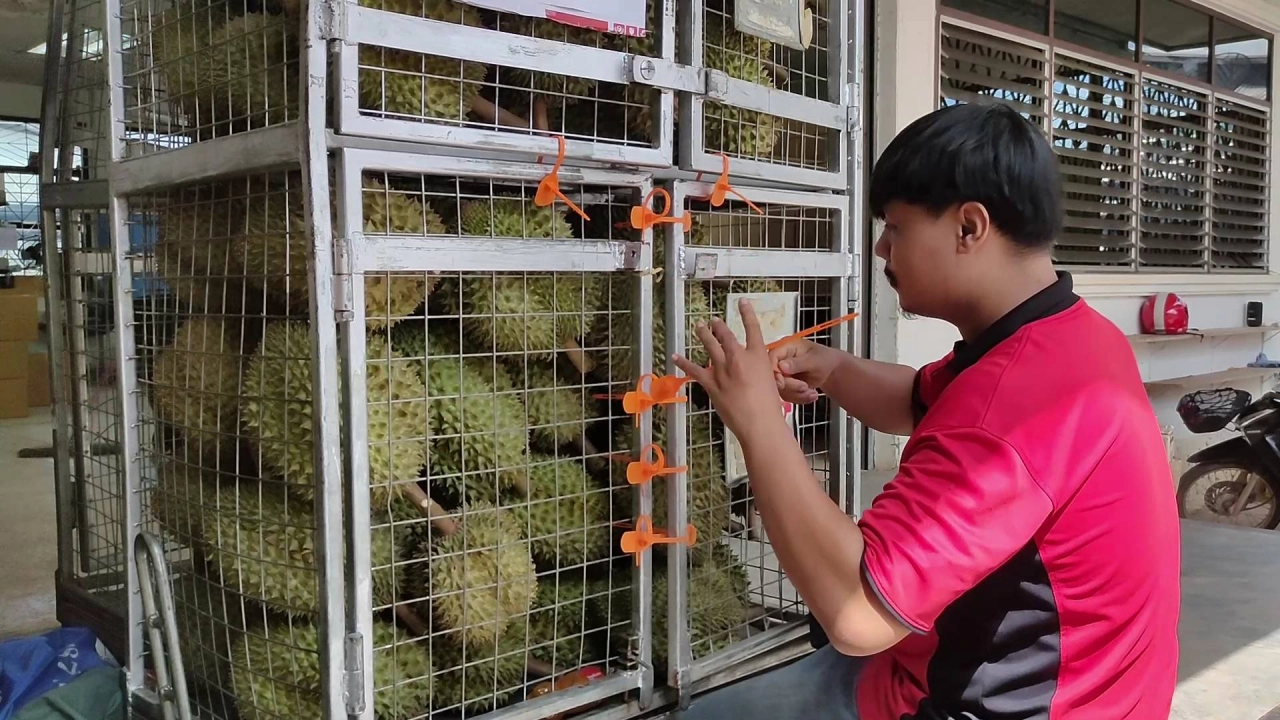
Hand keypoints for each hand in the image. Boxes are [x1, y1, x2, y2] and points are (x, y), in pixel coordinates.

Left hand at [673, 299, 788, 445]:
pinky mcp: (711, 383)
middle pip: (726, 335)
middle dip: (719, 326)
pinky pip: (694, 370)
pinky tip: (675, 356)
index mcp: (758, 356)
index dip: (747, 313)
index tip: (742, 302)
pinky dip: (683, 362)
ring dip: (704, 335)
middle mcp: (739, 358)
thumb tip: (752, 373)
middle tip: (714, 321)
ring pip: (710, 346)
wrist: (759, 421)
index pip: (753, 329)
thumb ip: (760, 373)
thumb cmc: (770, 406)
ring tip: (699, 326)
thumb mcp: (772, 382)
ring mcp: (723, 370)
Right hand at [769, 340, 836, 404]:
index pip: (770, 359)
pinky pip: (786, 395)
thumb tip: (781, 366)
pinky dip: (799, 397)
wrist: (831, 369)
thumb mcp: (814, 360)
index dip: (773, 372)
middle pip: (773, 377)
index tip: (782, 383)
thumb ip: (797, 363)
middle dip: (790, 386)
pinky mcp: (785, 385)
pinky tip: (811, 394)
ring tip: (812, 392)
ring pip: (780, 389)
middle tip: (805, 387)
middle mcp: (779, 360)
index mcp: (784, 347)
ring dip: (796, 394)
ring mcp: (781, 374)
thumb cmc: (824, 359)